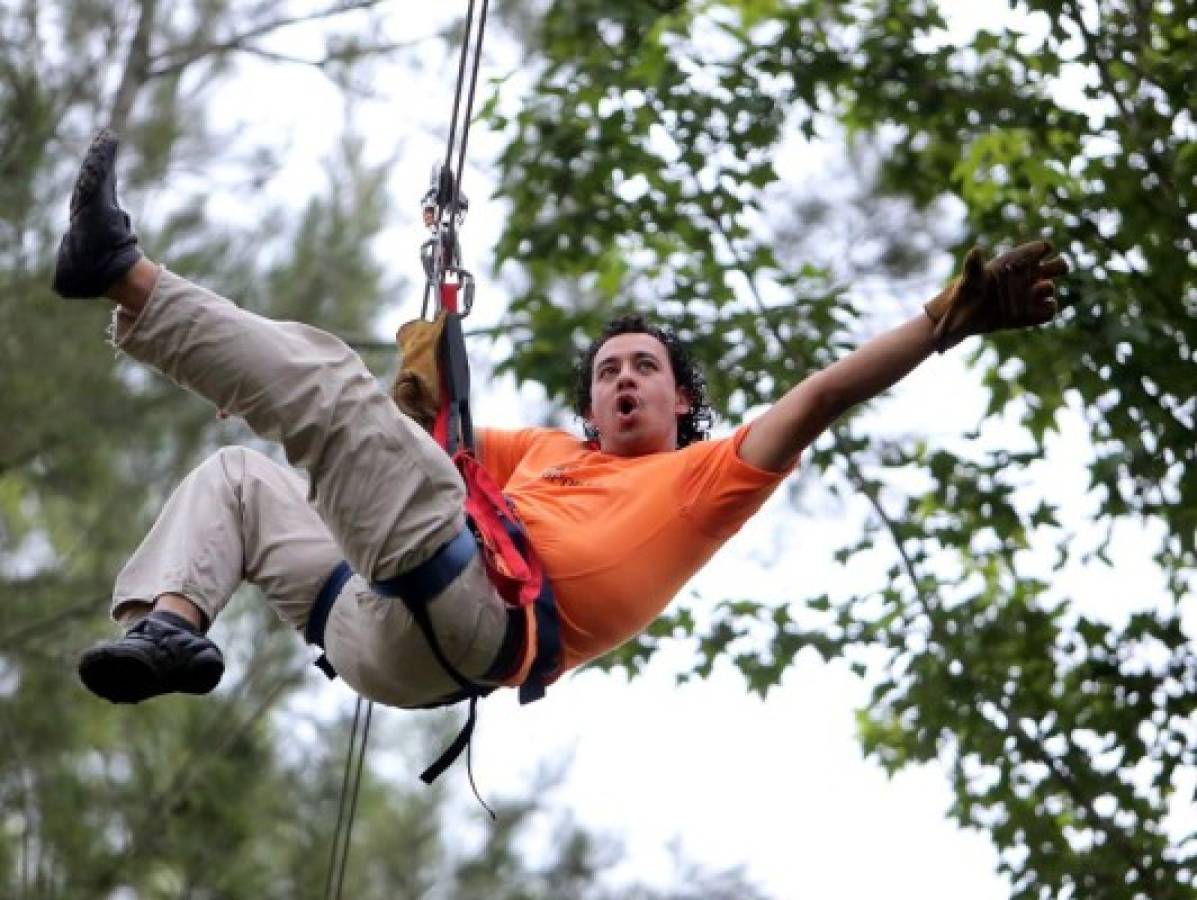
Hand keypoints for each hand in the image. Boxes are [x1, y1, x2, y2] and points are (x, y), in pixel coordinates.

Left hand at [924, 241, 1068, 351]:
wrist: (963, 317)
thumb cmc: (966, 292)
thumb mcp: (970, 278)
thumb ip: (974, 264)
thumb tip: (976, 249)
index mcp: (1017, 262)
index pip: (1042, 247)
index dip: (1043, 248)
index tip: (1038, 252)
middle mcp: (1027, 277)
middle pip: (1058, 265)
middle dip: (1060, 266)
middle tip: (1051, 270)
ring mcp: (1030, 295)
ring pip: (1050, 288)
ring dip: (1046, 289)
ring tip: (1034, 291)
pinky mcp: (1029, 314)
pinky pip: (1049, 311)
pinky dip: (1046, 310)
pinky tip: (1029, 311)